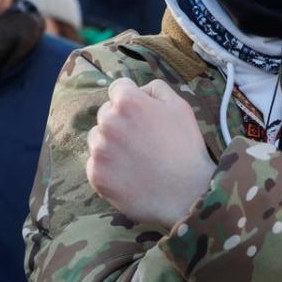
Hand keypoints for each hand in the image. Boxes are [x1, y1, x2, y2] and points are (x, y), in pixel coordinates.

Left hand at [86, 78, 214, 227]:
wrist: (186, 193)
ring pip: (97, 138)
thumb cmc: (186, 147)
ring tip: (135, 158)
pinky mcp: (95, 174)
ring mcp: (99, 149)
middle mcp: (108, 121)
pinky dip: (108, 167)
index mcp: (128, 101)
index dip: (132, 99)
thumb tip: (139, 89)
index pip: (118, 88)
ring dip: (110, 143)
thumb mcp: (180, 106)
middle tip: (142, 139)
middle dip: (120, 120)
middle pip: (106, 113)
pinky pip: (95, 163)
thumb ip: (156, 88)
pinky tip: (129, 173)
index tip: (142, 113)